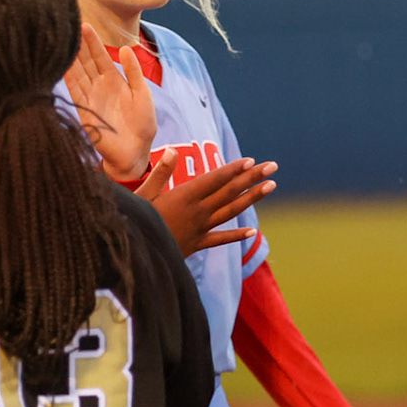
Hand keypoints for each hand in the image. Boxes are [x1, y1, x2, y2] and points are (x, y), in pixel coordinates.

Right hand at [63, 24, 155, 179]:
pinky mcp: (85, 111)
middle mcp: (99, 87)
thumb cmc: (142, 124)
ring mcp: (90, 98)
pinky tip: (63, 65)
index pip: (100, 56)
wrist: (136, 151)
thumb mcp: (142, 93)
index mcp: (114, 80)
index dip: (92, 42)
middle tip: (69, 26)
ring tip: (63, 41)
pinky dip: (69, 79)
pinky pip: (75, 92)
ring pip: (78, 74)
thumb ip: (134, 72)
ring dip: (71, 59)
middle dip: (78, 45)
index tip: (85, 25)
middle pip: (85, 62)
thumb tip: (125, 48)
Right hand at [139, 154, 275, 257]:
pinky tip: (253, 231)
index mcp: (184, 196)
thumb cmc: (134, 220)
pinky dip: (237, 235)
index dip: (233, 170)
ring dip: (251, 198)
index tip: (250, 161)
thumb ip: (161, 173)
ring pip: (231, 211)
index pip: (214, 180)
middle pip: (229, 192)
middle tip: (272, 166)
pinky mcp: (197, 244)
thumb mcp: (143, 194)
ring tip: (270, 186)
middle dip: (252, 178)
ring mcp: (200, 228)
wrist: (136, 255)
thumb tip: (173, 151)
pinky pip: (221, 239)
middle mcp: (197, 211)